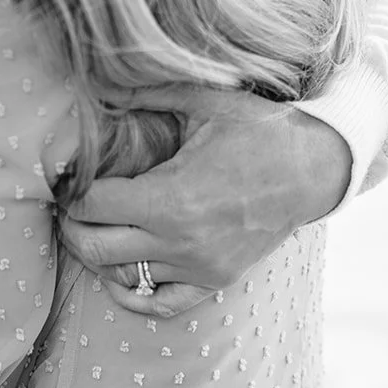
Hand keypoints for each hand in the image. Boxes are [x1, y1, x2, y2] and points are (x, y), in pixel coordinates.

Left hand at [60, 85, 351, 317]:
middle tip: (71, 208)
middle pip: (95, 248)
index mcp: (170, 196)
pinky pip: (160, 304)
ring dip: (100, 255)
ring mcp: (198, 266)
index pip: (92, 205)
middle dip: (74, 227)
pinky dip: (134, 295)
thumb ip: (147, 93)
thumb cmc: (258, 131)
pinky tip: (119, 277)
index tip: (73, 179)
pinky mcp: (215, 281)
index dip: (74, 191)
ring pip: (121, 276)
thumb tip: (100, 83)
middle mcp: (179, 240)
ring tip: (94, 230)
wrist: (315, 168)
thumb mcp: (204, 102)